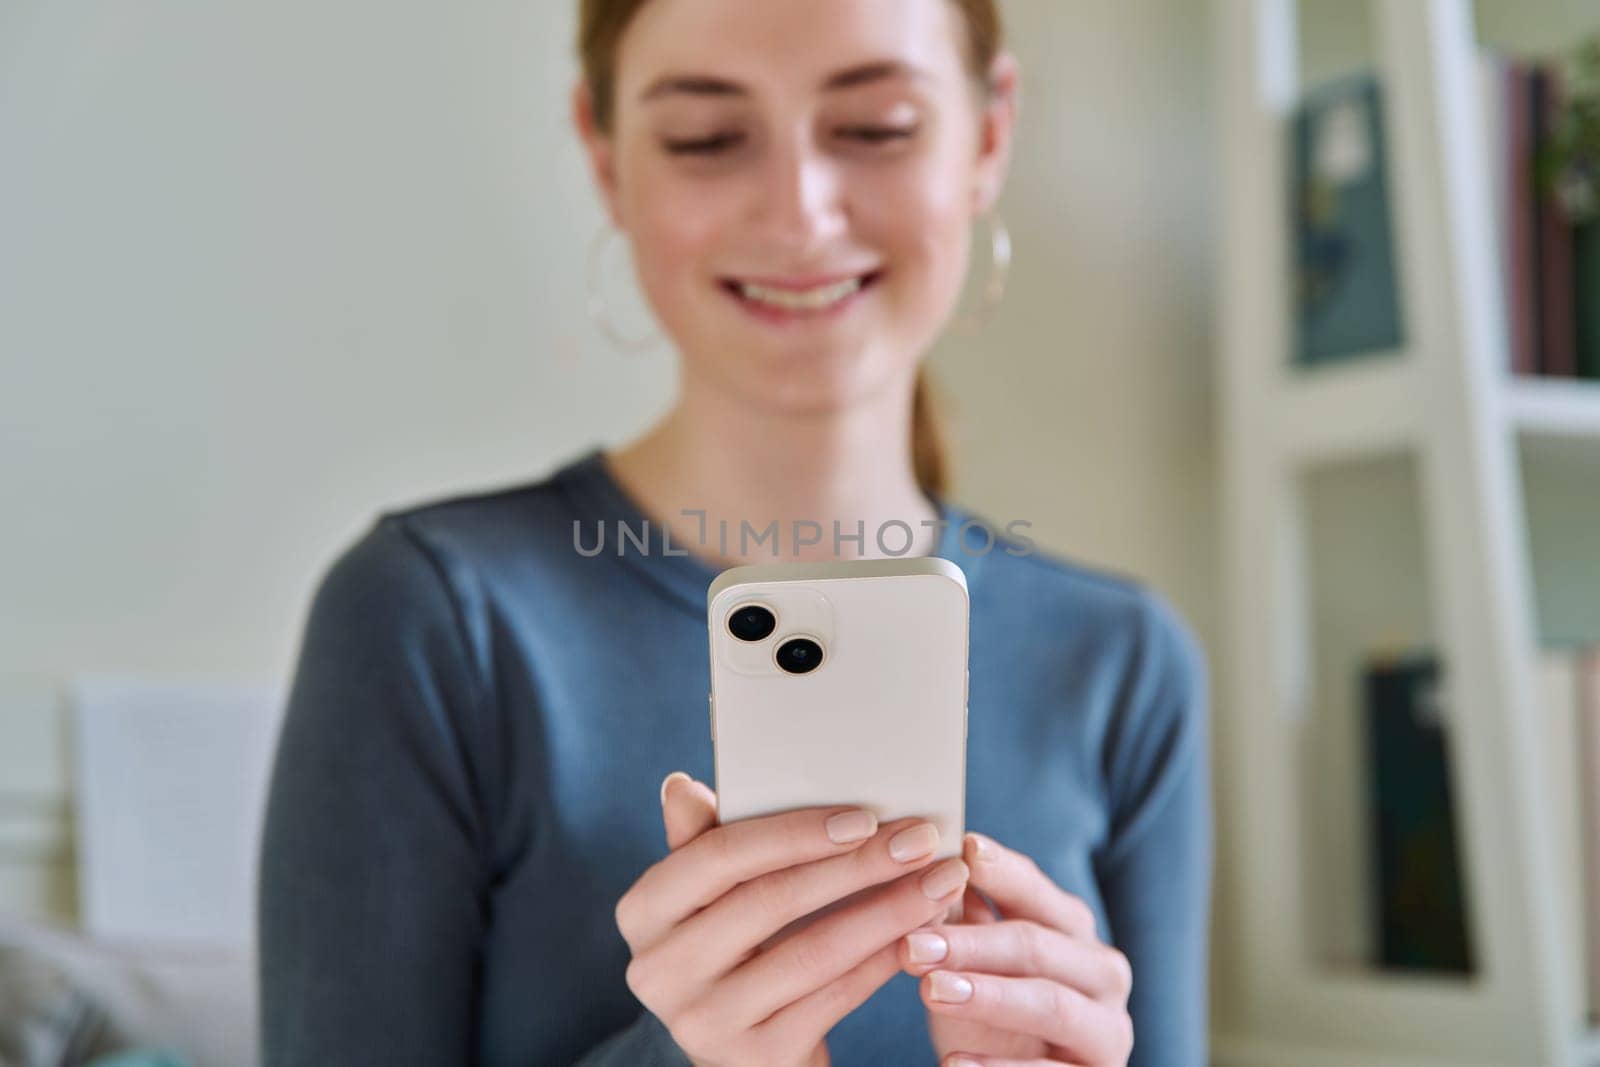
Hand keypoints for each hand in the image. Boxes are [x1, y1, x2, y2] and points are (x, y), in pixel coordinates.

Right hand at [614, 771, 971, 1066]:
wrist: (745, 1050)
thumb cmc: (737, 945)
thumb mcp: (713, 895)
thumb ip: (703, 840)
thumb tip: (680, 786)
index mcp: (643, 912)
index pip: (719, 856)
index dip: (794, 833)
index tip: (865, 816)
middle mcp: (658, 971)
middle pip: (771, 901)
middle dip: (857, 866)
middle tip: (921, 841)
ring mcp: (703, 1022)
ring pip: (812, 952)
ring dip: (887, 912)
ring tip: (939, 882)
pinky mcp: (753, 1060)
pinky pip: (833, 998)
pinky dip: (882, 960)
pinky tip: (919, 932)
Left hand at [898, 832, 1133, 1066]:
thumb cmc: (991, 1015)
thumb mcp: (972, 965)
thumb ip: (959, 919)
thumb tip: (925, 865)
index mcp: (1072, 929)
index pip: (1035, 890)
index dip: (1000, 870)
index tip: (960, 849)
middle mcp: (1103, 971)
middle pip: (1038, 945)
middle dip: (971, 944)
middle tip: (911, 946)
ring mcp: (1109, 1028)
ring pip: (1051, 1004)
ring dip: (989, 997)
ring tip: (931, 993)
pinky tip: (952, 1063)